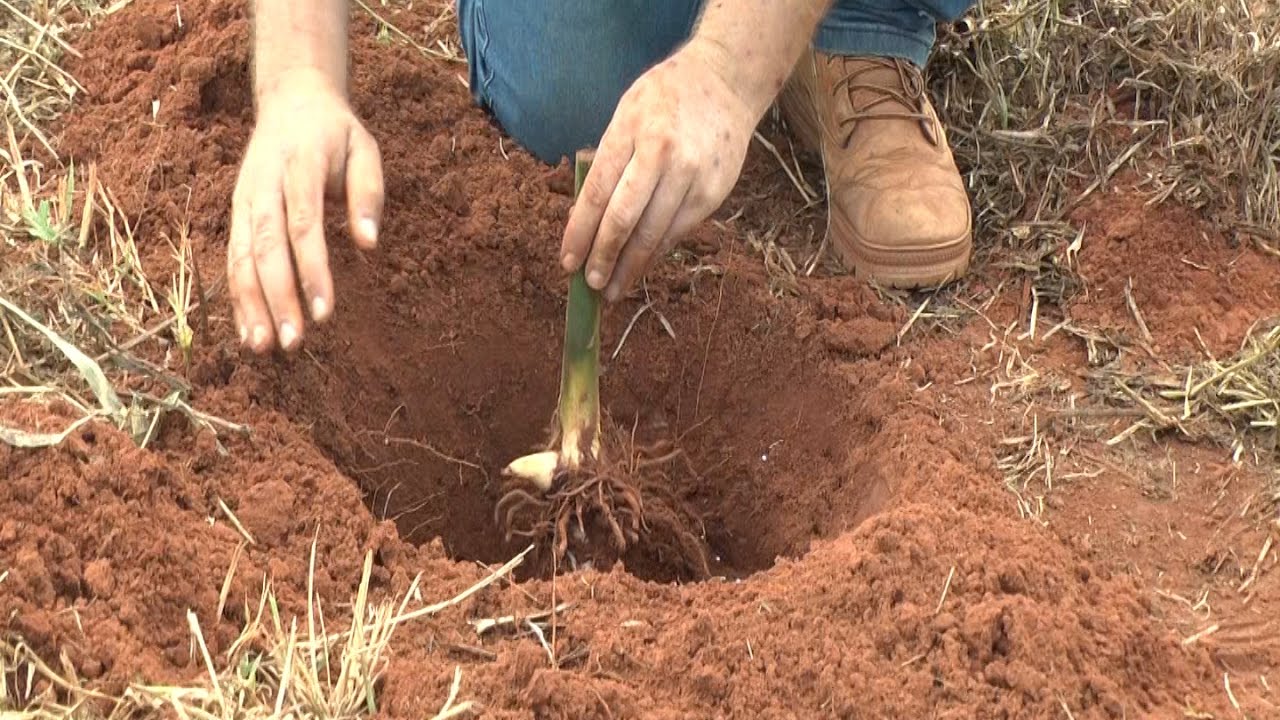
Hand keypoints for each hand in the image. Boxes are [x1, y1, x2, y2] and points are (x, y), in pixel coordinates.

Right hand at [228, 68, 383, 353]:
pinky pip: (234, 257)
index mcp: (299, 166)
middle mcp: (263, 184)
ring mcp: (244, 199)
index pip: (304, 225)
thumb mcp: (365, 149)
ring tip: (263, 347)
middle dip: (277, 297)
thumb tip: (369, 243)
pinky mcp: (236, 212)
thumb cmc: (336, 134)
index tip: (325, 313)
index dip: (311, 270)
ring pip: (242, 256)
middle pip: (267, 247)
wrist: (292, 101)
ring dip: (250, 304)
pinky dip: (238, 295)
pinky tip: (250, 331)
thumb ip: (368, 193)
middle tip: (293, 343)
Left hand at [559, 41, 756, 301]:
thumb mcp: (626, 115)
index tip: (568, 262)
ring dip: (631, 267)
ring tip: (614, 290)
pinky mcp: (714, 192)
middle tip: (591, 286)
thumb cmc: (664, 100)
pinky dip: (656, 253)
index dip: (580, 233)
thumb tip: (586, 222)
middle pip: (624, 220)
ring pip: (654, 234)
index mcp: (630, 131)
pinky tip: (641, 267)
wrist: (725, 82)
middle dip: (604, 258)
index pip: (597, 194)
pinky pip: (678, 232)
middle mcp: (662, 155)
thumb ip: (608, 161)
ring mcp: (691, 176)